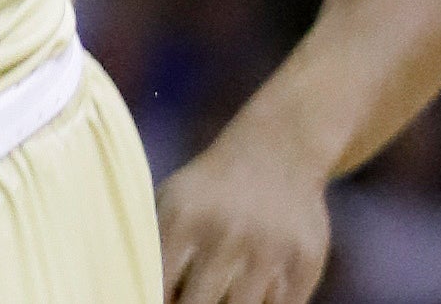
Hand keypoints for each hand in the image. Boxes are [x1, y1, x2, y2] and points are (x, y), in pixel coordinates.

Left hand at [157, 128, 330, 303]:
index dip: (156, 300)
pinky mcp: (305, 262)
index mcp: (182, 219)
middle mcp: (224, 234)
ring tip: (221, 295)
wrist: (277, 150)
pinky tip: (252, 297)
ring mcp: (268, 249)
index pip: (159, 285)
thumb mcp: (171, 200)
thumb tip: (136, 288)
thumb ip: (152, 242)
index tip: (160, 300)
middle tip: (193, 299)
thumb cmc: (211, 188)